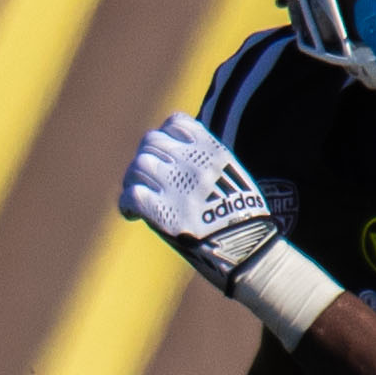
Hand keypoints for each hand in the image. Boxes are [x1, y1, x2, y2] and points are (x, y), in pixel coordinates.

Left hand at [122, 114, 344, 348]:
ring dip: (134, 180)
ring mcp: (176, 186)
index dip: (165, 136)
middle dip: (147, 158)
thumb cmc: (245, 222)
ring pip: (138, 166)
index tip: (166, 153)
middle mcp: (193, 163)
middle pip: (151, 141)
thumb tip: (181, 160)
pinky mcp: (162, 211)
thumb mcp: (235, 178)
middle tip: (149, 180)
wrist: (248, 252)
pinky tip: (133, 215)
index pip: (176, 122)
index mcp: (212, 151)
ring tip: (141, 197)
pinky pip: (131, 195)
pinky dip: (127, 204)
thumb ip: (208, 164)